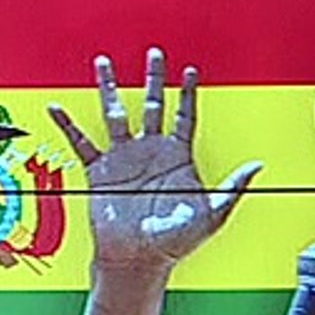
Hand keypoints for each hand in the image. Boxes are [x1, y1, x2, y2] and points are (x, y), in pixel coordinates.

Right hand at [48, 47, 261, 270]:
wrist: (139, 260)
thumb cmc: (176, 242)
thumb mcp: (212, 215)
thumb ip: (233, 189)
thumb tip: (257, 166)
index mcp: (178, 157)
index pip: (185, 116)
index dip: (188, 94)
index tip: (191, 72)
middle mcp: (150, 152)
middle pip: (152, 105)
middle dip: (153, 79)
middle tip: (155, 54)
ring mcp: (124, 159)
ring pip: (116, 114)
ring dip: (110, 88)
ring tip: (104, 63)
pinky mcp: (100, 171)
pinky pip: (82, 142)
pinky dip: (69, 125)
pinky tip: (57, 108)